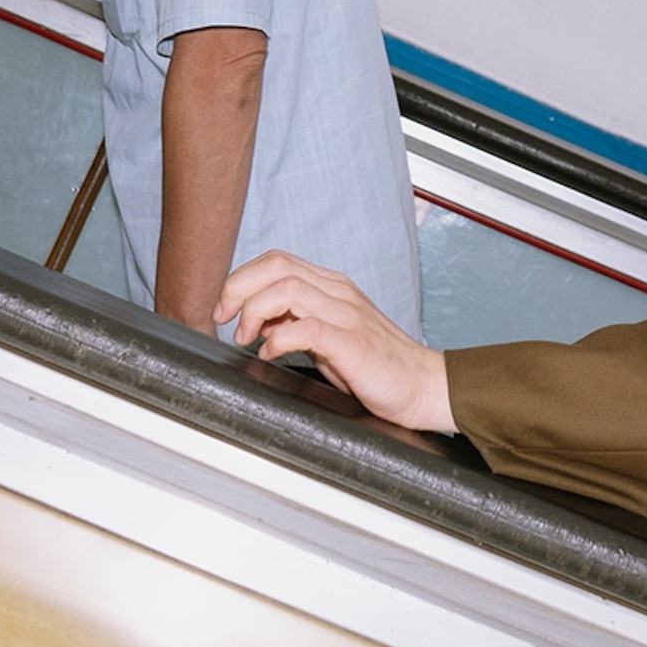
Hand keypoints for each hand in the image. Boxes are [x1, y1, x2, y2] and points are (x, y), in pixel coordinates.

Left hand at [218, 251, 453, 433]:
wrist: (423, 385)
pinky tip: (272, 354)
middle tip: (224, 319)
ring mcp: (347, 314)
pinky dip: (278, 339)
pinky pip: (306, 328)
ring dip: (254, 311)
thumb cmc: (377, 366)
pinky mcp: (352, 342)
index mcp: (333, 286)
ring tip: (246, 339)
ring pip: (287, 288)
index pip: (277, 261)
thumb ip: (296, 321)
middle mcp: (339, 292)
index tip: (224, 309)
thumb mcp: (329, 335)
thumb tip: (256, 321)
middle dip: (237, 288)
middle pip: (276, 266)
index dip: (241, 279)